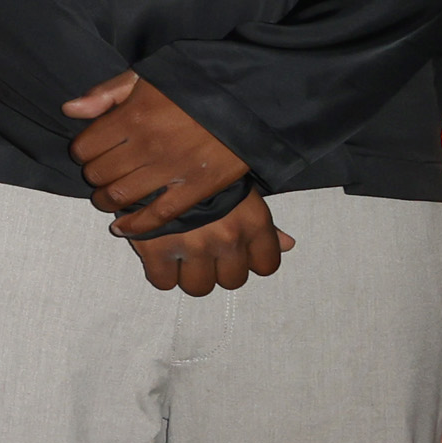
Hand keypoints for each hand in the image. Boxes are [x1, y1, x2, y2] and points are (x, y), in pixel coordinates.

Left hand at [61, 71, 252, 238]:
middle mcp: (147, 146)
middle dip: (94, 177)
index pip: (85, 148)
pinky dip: (136, 226)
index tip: (89, 153)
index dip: (82, 152)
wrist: (250, 97)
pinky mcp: (197, 188)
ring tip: (108, 198)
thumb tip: (70, 109)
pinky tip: (123, 228)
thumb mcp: (148, 75)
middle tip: (100, 175)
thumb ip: (107, 93)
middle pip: (100, 174)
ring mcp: (172, 169)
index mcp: (132, 116)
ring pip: (122, 196)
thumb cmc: (196, 83)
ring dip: (107, 201)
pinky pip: (159, 215)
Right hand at [129, 188, 291, 297]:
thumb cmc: (201, 172)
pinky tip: (160, 254)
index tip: (236, 252)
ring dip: (190, 275)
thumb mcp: (241, 191)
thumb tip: (288, 245)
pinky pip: (163, 282)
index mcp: (253, 221)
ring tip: (181, 253)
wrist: (154, 156)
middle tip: (204, 251)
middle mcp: (228, 238)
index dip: (250, 260)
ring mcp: (192, 246)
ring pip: (199, 287)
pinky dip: (161, 273)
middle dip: (218, 269)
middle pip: (232, 281)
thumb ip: (265, 224)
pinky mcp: (156, 250)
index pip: (266, 266)